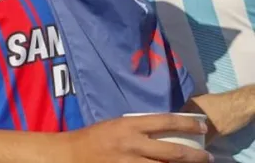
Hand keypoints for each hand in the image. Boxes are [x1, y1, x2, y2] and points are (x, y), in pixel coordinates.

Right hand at [61, 114, 210, 162]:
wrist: (70, 155)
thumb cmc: (94, 138)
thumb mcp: (116, 125)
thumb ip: (138, 128)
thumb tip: (164, 130)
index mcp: (129, 126)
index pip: (166, 122)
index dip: (188, 125)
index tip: (203, 127)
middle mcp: (132, 144)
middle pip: (173, 152)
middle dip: (196, 156)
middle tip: (208, 156)